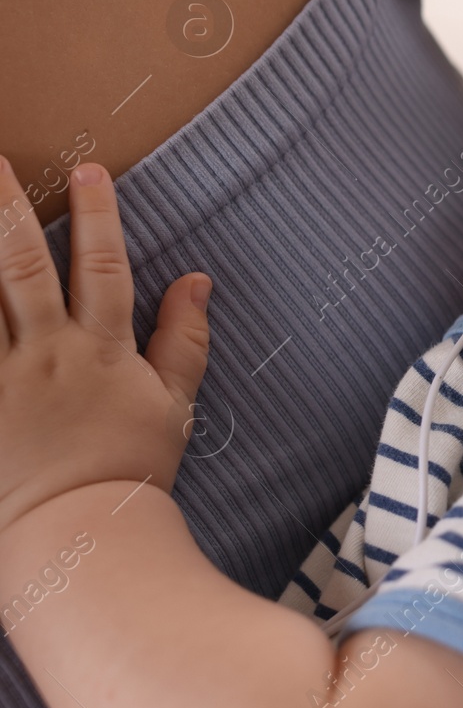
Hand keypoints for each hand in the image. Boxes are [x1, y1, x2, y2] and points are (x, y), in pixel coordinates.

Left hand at [0, 157, 210, 534]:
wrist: (81, 538)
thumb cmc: (131, 471)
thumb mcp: (174, 403)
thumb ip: (184, 338)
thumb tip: (197, 280)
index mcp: (100, 350)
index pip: (102, 268)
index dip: (99, 217)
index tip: (90, 170)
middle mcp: (46, 355)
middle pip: (21, 267)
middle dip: (6, 208)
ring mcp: (1, 381)